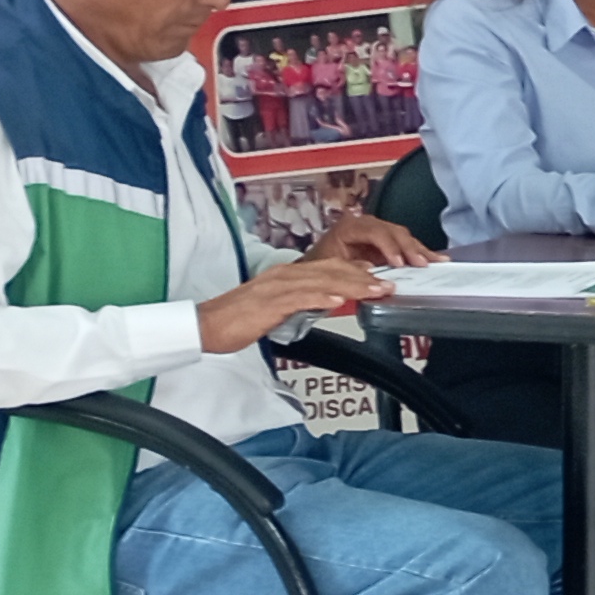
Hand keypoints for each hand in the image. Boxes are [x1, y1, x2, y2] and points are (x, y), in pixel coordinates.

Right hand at [198, 257, 383, 352]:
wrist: (205, 325)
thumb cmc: (237, 319)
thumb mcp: (277, 307)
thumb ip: (301, 302)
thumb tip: (326, 302)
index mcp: (286, 275)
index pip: (328, 269)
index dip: (356, 273)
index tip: (379, 279)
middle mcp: (283, 276)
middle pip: (331, 272)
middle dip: (363, 279)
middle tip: (389, 285)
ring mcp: (276, 288)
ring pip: (321, 282)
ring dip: (352, 286)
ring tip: (376, 291)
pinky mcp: (268, 304)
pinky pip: (299, 298)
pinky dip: (321, 298)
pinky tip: (339, 301)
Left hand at [304, 210, 433, 270]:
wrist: (315, 271)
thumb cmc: (320, 269)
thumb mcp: (332, 269)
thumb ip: (353, 270)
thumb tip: (377, 274)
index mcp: (347, 227)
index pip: (373, 231)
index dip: (389, 246)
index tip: (399, 262)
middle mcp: (363, 224)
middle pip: (392, 230)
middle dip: (409, 247)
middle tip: (421, 263)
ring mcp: (375, 230)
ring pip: (401, 235)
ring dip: (418, 249)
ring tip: (433, 261)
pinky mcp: (384, 241)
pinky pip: (404, 243)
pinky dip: (419, 251)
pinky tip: (435, 257)